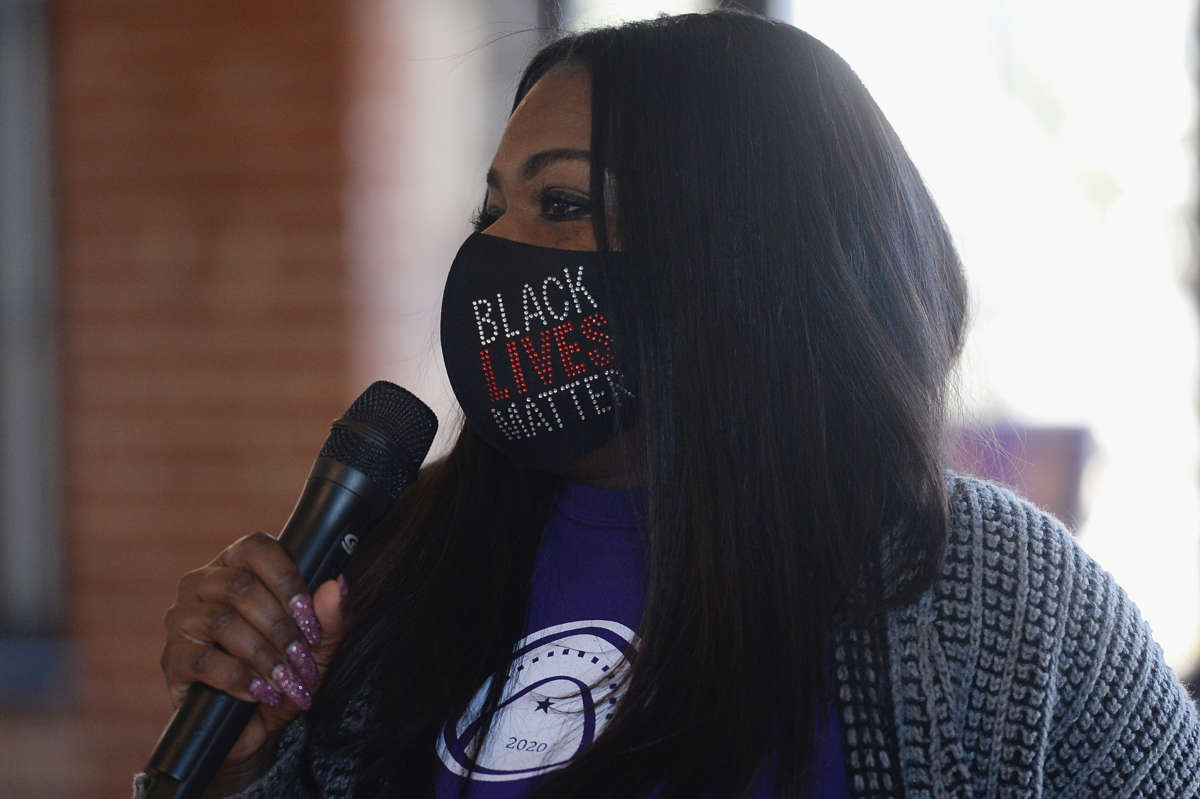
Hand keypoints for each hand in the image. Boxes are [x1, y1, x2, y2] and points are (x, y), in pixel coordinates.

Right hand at [160, 532, 349, 768]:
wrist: (254, 727)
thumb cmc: (285, 671)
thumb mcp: (318, 645)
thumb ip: (331, 615)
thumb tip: (337, 585)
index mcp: (237, 566)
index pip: (257, 548)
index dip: (287, 580)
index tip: (309, 618)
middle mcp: (202, 585)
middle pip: (241, 587)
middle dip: (281, 628)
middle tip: (303, 660)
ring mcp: (182, 620)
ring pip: (222, 622)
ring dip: (264, 655)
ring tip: (286, 680)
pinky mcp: (172, 659)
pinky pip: (204, 660)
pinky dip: (240, 678)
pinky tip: (261, 693)